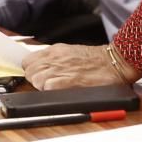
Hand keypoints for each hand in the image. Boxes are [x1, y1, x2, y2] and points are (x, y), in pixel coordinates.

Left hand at [22, 43, 138, 89]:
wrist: (113, 62)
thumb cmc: (96, 60)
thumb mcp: (71, 52)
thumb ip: (55, 59)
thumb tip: (42, 67)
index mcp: (55, 50)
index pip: (27, 61)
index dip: (31, 71)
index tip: (36, 76)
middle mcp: (54, 57)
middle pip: (29, 71)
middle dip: (35, 79)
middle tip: (47, 84)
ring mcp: (59, 68)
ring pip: (35, 80)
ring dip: (41, 86)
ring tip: (55, 88)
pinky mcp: (67, 81)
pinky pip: (46, 87)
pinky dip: (49, 91)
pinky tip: (60, 91)